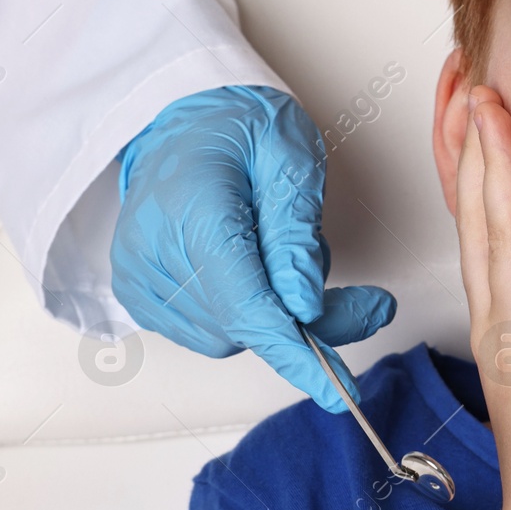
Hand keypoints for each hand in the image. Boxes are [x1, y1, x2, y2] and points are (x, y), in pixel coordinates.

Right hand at [110, 85, 396, 411]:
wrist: (179, 120)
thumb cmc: (236, 128)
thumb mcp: (290, 158)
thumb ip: (296, 234)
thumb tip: (303, 306)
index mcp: (191, 212)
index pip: (247, 306)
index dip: (298, 353)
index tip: (338, 390)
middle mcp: (153, 254)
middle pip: (245, 325)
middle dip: (312, 321)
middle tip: (368, 301)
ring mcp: (142, 279)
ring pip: (232, 335)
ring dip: (281, 313)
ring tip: (289, 252)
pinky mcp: (145, 296)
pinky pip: (214, 328)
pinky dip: (251, 309)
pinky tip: (258, 266)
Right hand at [458, 85, 510, 509]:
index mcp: (505, 320)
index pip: (480, 222)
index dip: (470, 161)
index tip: (466, 107)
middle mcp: (502, 319)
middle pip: (478, 213)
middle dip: (469, 141)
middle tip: (463, 79)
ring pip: (500, 233)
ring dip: (492, 164)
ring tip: (485, 102)